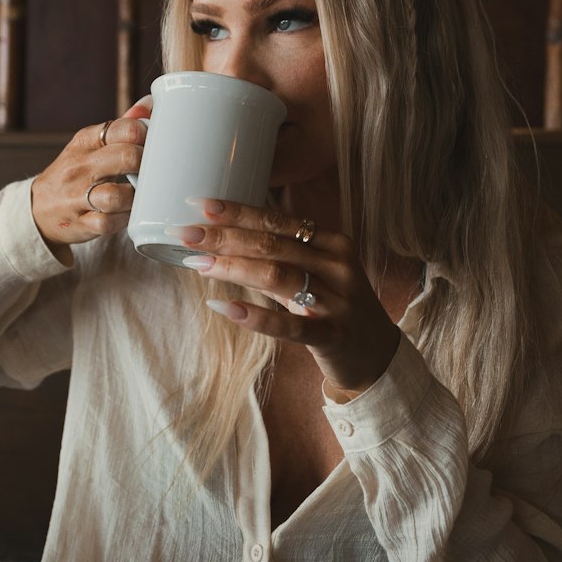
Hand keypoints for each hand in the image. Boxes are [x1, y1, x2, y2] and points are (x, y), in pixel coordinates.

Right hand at [31, 98, 150, 248]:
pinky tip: (128, 213)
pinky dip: (124, 219)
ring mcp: (77, 196)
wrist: (38, 208)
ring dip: (136, 197)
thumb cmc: (75, 172)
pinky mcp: (81, 222)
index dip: (148, 136)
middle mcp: (80, 166)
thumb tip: (150, 104)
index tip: (156, 144)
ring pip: (117, 196)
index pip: (125, 128)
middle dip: (148, 164)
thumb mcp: (91, 145)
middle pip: (126, 158)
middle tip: (155, 171)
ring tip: (140, 195)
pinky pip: (109, 222)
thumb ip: (122, 127)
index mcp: (86, 140)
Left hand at [167, 197, 400, 398]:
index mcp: (333, 244)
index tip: (199, 204)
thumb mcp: (314, 277)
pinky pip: (289, 325)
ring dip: (233, 268)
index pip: (278, 220)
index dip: (237, 212)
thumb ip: (277, 261)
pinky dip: (254, 316)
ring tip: (196, 264)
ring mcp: (338, 301)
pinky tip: (223, 307)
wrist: (378, 356)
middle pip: (273, 244)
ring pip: (278, 276)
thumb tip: (221, 246)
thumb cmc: (337, 309)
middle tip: (184, 233)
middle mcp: (337, 266)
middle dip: (225, 236)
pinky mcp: (333, 335)